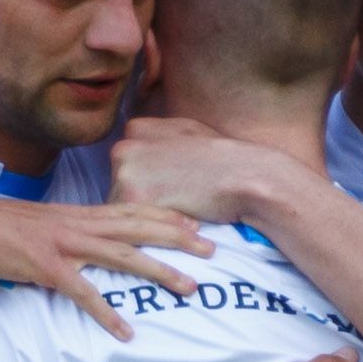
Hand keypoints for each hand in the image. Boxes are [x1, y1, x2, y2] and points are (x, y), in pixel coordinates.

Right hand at [0, 193, 206, 334]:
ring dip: (159, 271)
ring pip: (123, 255)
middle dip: (180, 238)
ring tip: (189, 288)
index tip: (197, 225)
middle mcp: (75, 224)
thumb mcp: (34, 223)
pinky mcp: (42, 268)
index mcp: (75, 213)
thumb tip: (77, 246)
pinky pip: (83, 293)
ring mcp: (61, 245)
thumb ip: (62, 232)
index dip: (167, 215)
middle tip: (214, 250)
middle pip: (139, 227)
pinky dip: (106, 313)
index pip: (131, 209)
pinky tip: (126, 332)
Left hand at [98, 116, 299, 225]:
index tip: (174, 184)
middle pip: (116, 190)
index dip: (149, 184)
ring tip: (179, 206)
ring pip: (120, 211)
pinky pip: (130, 228)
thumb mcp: (187, 132)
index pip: (124, 168)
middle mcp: (123, 147)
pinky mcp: (133, 200)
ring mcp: (124, 174)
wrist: (246, 176)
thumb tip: (139, 142)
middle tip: (178, 197)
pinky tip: (176, 217)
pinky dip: (149, 231)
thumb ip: (158, 136)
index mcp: (136, 129)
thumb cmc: (223, 159)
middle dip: (140, 202)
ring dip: (142, 219)